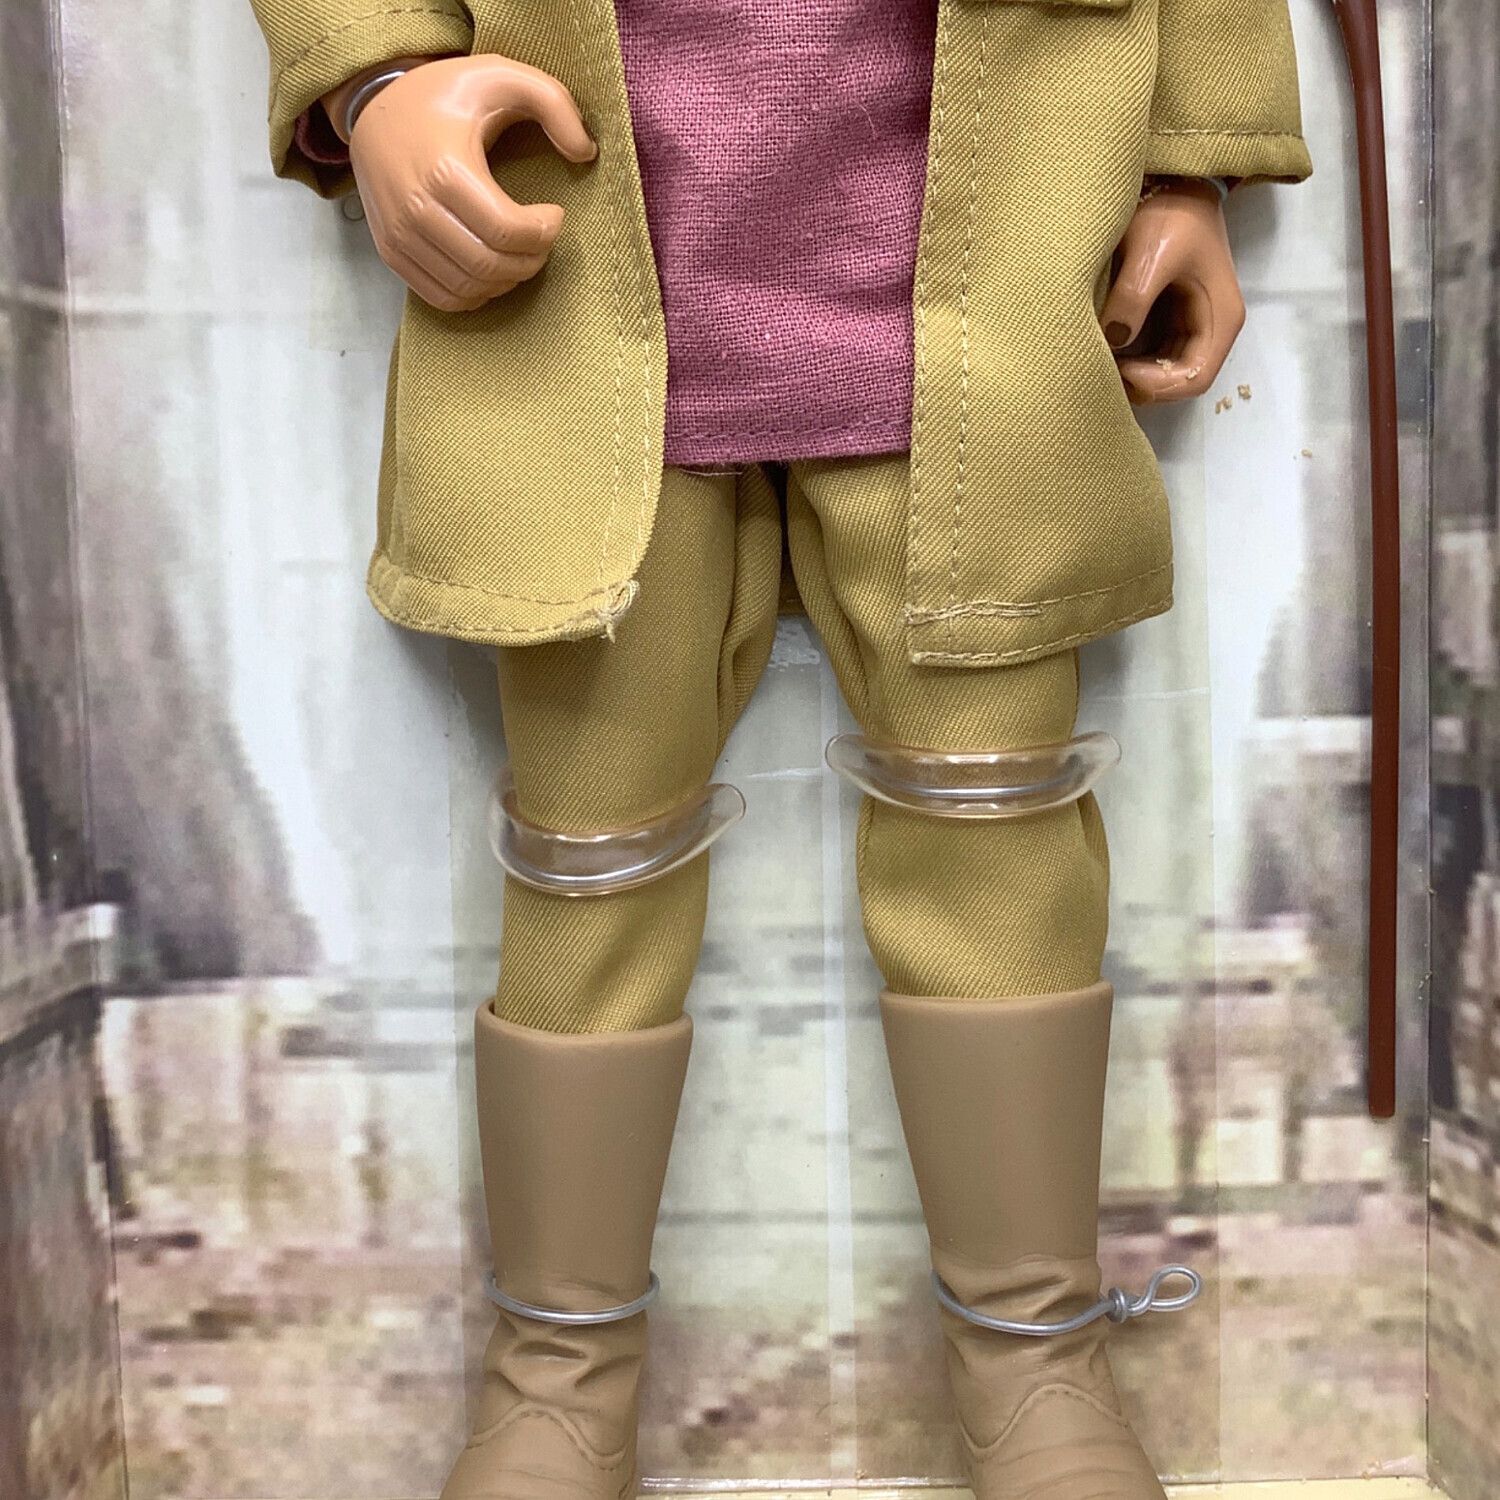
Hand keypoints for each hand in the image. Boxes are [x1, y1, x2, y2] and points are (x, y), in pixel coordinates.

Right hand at [330, 55, 596, 312]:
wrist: (374, 106)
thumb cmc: (443, 94)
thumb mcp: (500, 75)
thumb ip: (553, 103)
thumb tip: (586, 153)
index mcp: (444, 170)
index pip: (506, 231)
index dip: (543, 233)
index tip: (555, 215)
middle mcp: (415, 209)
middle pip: (489, 265)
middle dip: (530, 261)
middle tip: (542, 240)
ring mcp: (400, 236)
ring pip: (468, 287)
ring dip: (506, 279)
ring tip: (519, 252)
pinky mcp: (391, 253)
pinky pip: (442, 297)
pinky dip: (475, 294)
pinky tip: (491, 269)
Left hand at [1100, 179, 1245, 404]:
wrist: (1171, 182)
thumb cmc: (1171, 212)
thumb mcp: (1151, 251)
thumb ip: (1132, 296)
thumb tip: (1112, 340)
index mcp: (1220, 318)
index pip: (1195, 377)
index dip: (1158, 385)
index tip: (1121, 370)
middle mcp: (1210, 329)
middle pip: (1179, 383)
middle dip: (1141, 386)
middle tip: (1101, 374)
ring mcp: (1190, 327)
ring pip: (1163, 374)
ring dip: (1132, 377)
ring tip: (1098, 364)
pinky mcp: (1169, 321)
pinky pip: (1151, 356)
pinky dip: (1128, 362)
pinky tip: (1103, 352)